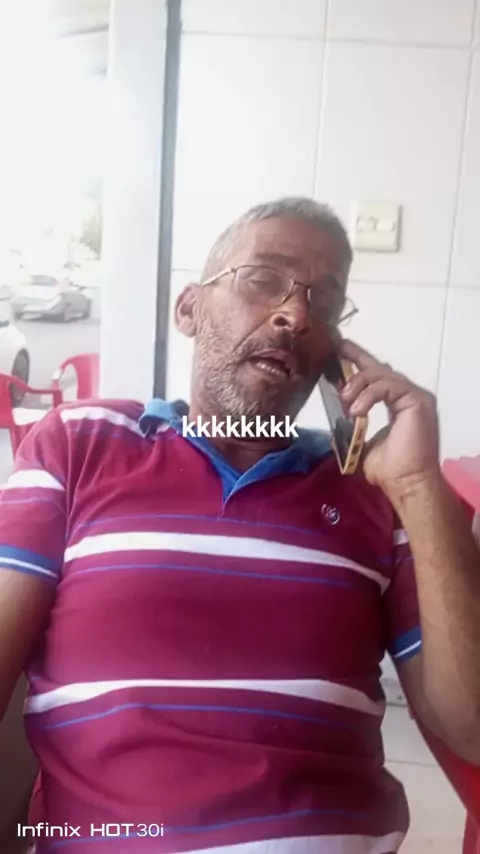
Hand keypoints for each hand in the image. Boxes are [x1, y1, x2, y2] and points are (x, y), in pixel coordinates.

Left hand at [339, 340, 440, 501]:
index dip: (360, 361)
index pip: (378, 377)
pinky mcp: (416, 401)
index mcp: (398, 404)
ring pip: (381, 375)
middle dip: (356, 361)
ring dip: (358, 384)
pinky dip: (368, 395)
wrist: (406, 484)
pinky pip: (387, 387)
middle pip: (380, 369)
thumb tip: (335, 427)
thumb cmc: (390, 471)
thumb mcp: (362, 446)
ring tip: (344, 399)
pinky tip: (356, 409)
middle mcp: (408, 396)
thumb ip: (353, 431)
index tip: (341, 350)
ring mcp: (414, 397)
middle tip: (337, 353)